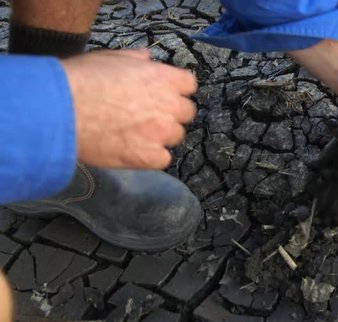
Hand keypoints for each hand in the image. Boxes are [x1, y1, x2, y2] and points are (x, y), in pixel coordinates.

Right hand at [61, 49, 196, 168]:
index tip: (163, 93)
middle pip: (186, 112)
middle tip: (148, 115)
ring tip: (136, 134)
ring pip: (176, 136)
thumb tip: (148, 59)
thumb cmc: (82, 79)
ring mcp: (161, 133)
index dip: (176, 89)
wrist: (61, 110)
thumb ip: (136, 59)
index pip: (189, 85)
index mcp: (164, 78)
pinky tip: (134, 151)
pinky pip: (163, 159)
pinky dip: (152, 156)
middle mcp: (169, 106)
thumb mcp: (111, 57)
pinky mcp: (149, 157)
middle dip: (171, 113)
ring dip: (162, 135)